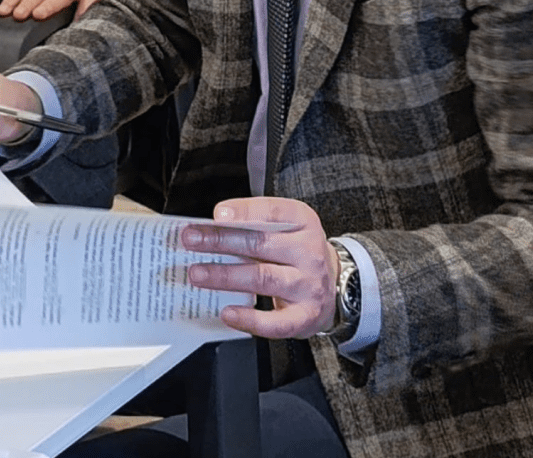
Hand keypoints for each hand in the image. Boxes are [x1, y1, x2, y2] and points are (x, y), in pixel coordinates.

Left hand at [181, 197, 339, 339]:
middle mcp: (308, 252)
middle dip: (221, 241)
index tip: (217, 214)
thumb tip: (209, 228)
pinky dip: (249, 318)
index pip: (272, 212)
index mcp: (302, 222)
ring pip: (262, 278)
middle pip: (260, 244)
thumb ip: (255, 225)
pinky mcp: (305, 316)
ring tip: (197, 274)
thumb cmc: (299, 252)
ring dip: (225, 275)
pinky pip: (275, 321)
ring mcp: (308, 285)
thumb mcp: (287, 228)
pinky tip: (227, 313)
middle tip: (191, 241)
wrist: (341, 285)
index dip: (244, 212)